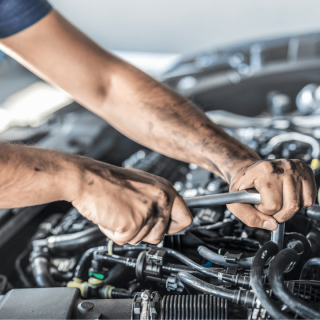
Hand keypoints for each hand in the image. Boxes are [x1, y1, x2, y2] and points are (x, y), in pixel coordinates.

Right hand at [70, 159, 192, 244]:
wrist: (87, 178)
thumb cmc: (109, 181)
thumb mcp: (143, 185)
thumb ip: (157, 201)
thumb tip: (165, 219)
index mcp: (165, 189)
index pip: (186, 219)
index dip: (173, 227)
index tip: (166, 228)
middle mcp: (161, 200)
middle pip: (161, 235)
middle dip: (143, 232)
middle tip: (129, 216)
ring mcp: (148, 212)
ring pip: (142, 240)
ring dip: (127, 232)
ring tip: (118, 212)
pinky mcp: (133, 224)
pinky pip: (124, 241)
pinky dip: (114, 233)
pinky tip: (110, 216)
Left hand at [227, 159, 316, 229]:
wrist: (248, 170)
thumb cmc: (243, 185)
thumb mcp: (236, 202)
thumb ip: (249, 217)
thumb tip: (272, 225)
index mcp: (264, 171)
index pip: (273, 204)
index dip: (263, 210)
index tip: (257, 204)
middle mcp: (283, 167)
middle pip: (290, 206)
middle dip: (278, 214)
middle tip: (268, 206)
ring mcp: (296, 168)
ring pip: (300, 204)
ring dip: (288, 210)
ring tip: (276, 200)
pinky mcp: (305, 171)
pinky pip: (310, 199)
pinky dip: (299, 204)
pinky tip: (286, 197)